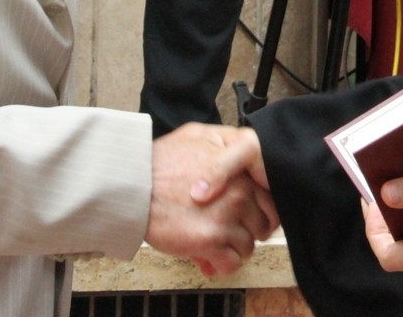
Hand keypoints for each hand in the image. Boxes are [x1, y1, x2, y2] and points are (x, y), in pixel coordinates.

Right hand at [146, 123, 278, 277]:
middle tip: (228, 233)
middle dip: (246, 232)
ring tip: (214, 245)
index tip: (247, 219)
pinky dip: (220, 265)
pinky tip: (207, 258)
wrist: (133, 185)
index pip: (269, 201)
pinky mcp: (210, 240)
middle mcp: (238, 194)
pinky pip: (231, 263)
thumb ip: (223, 144)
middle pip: (262, 225)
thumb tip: (235, 155)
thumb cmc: (160, 162)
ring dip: (232, 250)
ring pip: (247, 247)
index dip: (257, 213)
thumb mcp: (197, 136)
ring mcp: (226, 218)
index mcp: (239, 172)